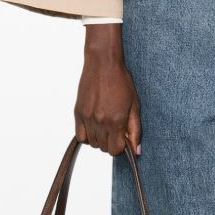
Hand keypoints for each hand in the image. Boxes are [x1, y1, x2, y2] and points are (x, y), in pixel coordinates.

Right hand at [74, 25, 141, 155]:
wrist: (103, 64)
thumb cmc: (121, 81)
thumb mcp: (134, 106)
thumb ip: (135, 130)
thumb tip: (136, 150)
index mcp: (116, 121)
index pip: (115, 150)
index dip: (121, 146)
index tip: (123, 137)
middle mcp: (100, 121)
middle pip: (103, 148)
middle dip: (111, 142)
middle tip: (115, 129)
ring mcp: (87, 118)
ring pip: (92, 143)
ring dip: (99, 139)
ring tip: (105, 125)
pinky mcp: (78, 113)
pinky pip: (80, 136)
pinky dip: (87, 135)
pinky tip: (94, 125)